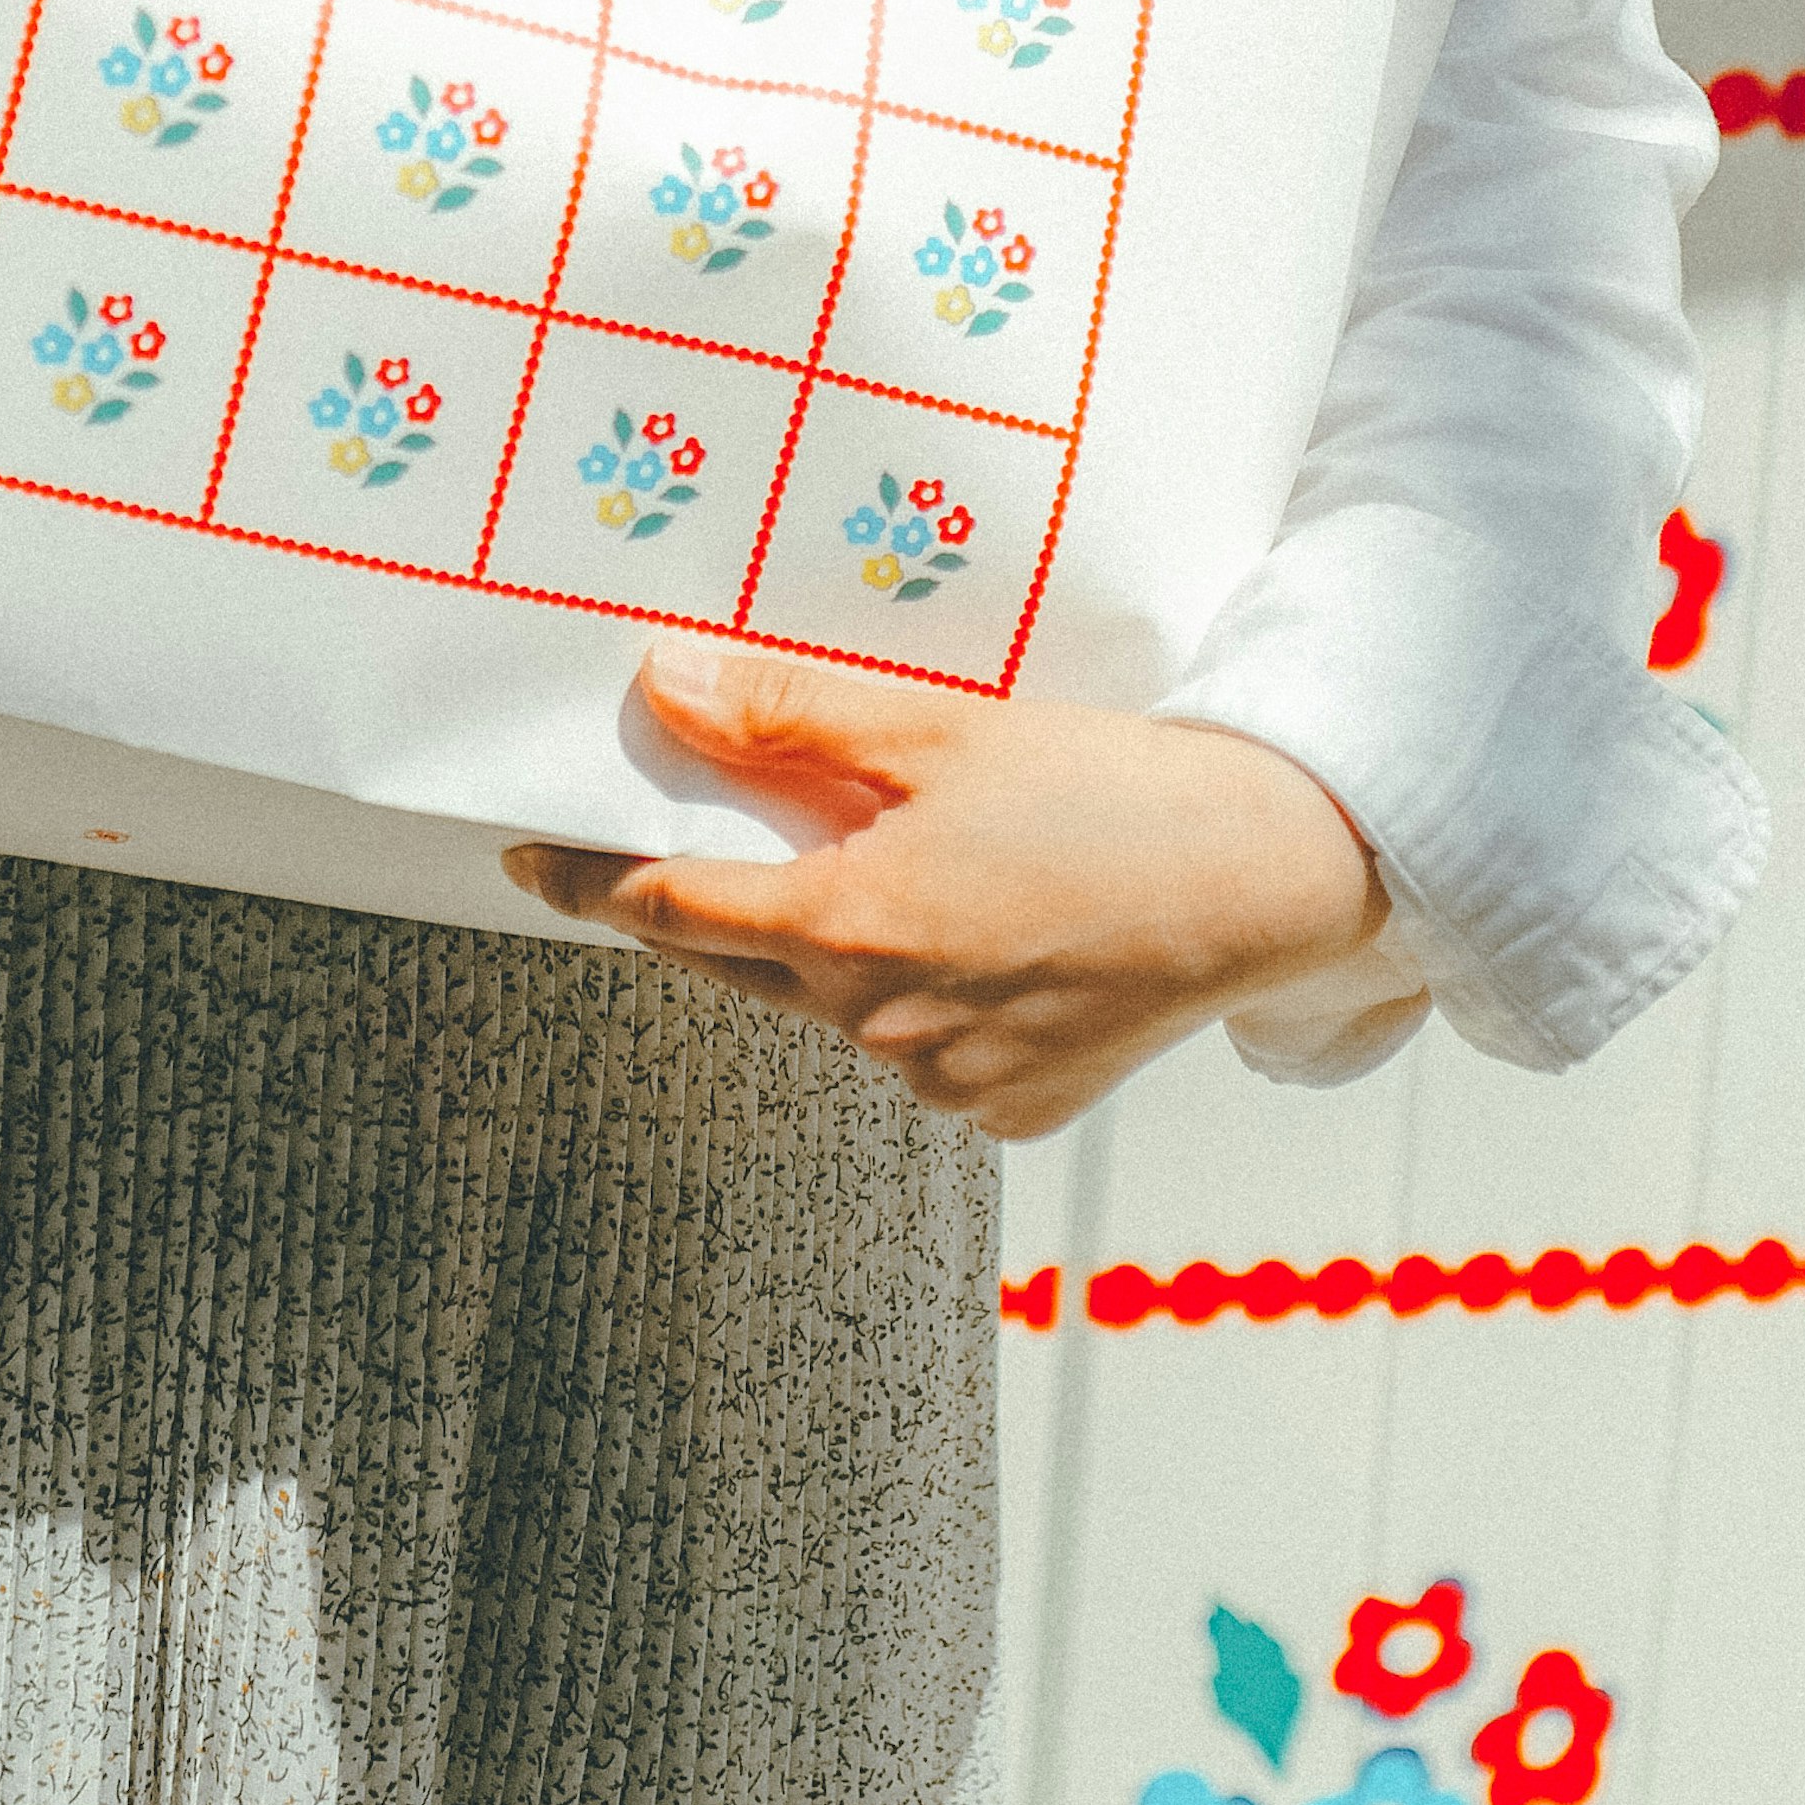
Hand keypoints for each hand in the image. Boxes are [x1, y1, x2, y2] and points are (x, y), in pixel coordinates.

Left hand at [502, 649, 1386, 1133]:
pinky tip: (996, 945)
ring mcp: (943, 1083)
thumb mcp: (939, 731)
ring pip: (838, 1014)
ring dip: (841, 955)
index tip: (533, 862)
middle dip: (720, 909)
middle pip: (747, 964)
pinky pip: (924, 1058)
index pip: (672, 909)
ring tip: (927, 879)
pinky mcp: (1006, 1114)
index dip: (593, 883)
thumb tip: (666, 690)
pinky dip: (931, 1005)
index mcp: (851, 927)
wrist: (1271, 876)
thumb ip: (790, 718)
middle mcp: (881, 1024)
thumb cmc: (1112, 791)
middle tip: (713, 850)